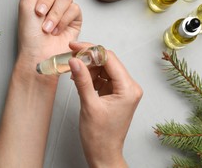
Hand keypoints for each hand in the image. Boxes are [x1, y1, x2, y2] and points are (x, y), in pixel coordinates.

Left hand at [17, 0, 81, 68]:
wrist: (39, 55)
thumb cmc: (29, 34)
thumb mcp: (26, 3)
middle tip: (39, 12)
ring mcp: (64, 8)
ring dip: (54, 13)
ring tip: (46, 27)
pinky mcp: (75, 18)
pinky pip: (75, 9)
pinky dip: (63, 20)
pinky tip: (56, 30)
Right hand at [68, 42, 142, 167]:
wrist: (103, 154)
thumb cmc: (100, 136)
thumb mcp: (89, 105)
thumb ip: (82, 80)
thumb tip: (75, 61)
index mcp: (128, 89)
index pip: (110, 59)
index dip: (91, 50)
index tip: (75, 47)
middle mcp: (129, 87)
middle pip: (108, 62)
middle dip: (88, 58)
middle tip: (72, 57)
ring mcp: (123, 90)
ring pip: (104, 68)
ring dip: (88, 68)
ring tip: (74, 73)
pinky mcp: (116, 93)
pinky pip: (103, 77)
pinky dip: (91, 76)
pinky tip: (80, 79)